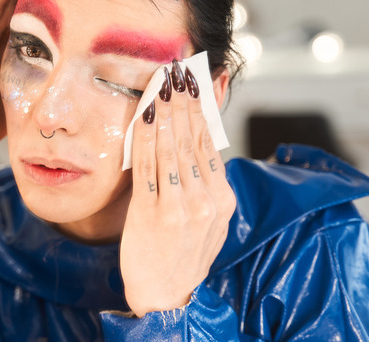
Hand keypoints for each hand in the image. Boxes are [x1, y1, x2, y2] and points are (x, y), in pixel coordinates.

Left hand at [120, 63, 236, 316]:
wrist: (167, 296)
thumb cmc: (181, 253)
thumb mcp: (206, 218)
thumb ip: (203, 181)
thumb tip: (196, 138)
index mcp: (223, 200)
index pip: (211, 145)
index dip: (201, 110)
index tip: (194, 84)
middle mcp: (208, 202)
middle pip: (193, 141)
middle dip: (184, 102)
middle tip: (178, 71)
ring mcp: (182, 209)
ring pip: (172, 149)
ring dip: (166, 112)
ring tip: (162, 84)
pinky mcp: (154, 215)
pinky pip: (148, 168)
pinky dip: (146, 138)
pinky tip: (145, 116)